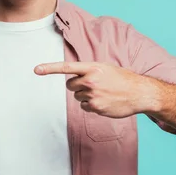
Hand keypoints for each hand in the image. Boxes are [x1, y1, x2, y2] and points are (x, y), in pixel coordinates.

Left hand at [34, 61, 157, 118]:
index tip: (36, 70)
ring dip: (86, 96)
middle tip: (93, 85)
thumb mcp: (105, 68)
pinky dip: (91, 105)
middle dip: (78, 86)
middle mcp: (90, 81)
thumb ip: (89, 70)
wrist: (139, 93)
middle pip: (70, 85)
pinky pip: (84, 107)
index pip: (66, 67)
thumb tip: (75, 78)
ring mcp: (92, 95)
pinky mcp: (95, 107)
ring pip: (77, 97)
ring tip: (103, 93)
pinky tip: (104, 101)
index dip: (49, 68)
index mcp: (92, 67)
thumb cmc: (122, 78)